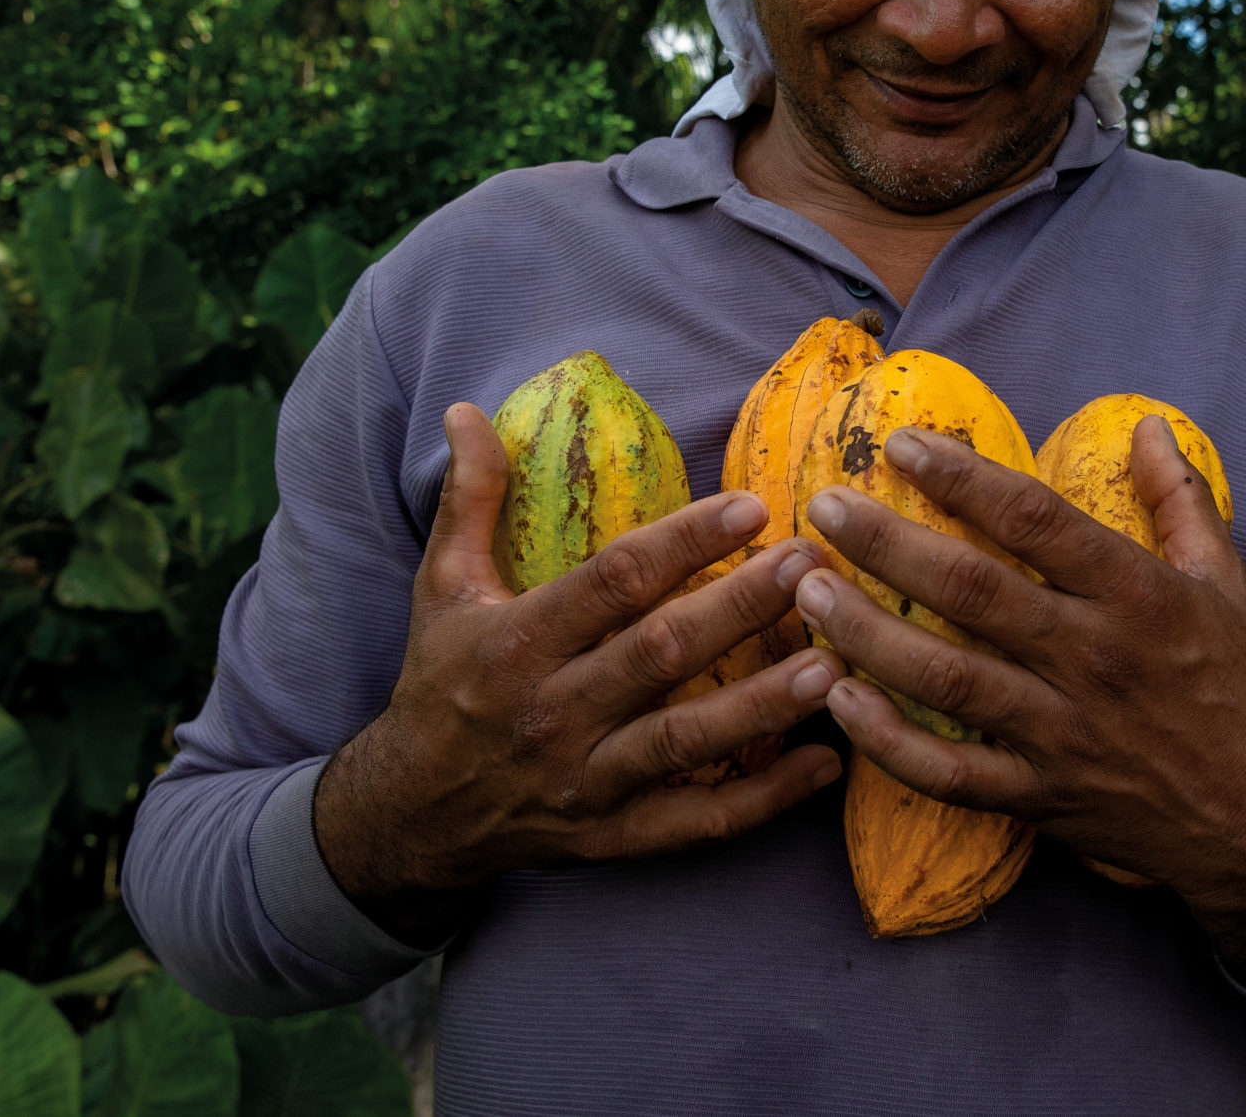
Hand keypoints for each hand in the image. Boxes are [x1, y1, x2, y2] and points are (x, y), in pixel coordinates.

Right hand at [312, 403, 846, 941]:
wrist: (411, 814)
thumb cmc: (441, 682)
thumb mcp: (441, 586)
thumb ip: (469, 498)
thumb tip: (466, 409)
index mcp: (517, 641)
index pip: (613, 582)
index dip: (684, 542)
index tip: (751, 507)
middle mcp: (552, 712)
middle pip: (661, 654)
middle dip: (742, 607)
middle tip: (813, 566)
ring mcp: (585, 780)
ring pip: (685, 741)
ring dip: (763, 704)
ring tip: (834, 665)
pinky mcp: (611, 836)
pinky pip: (695, 824)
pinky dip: (763, 800)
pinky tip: (825, 765)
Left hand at [797, 416, 1245, 992]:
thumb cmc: (1242, 691)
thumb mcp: (1227, 584)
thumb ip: (1180, 501)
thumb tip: (1146, 426)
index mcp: (1137, 597)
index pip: (1035, 521)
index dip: (962, 477)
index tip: (901, 443)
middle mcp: (1093, 660)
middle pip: (973, 592)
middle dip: (888, 545)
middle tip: (823, 507)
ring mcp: (1061, 734)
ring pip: (946, 680)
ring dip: (868, 634)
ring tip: (806, 592)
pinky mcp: (1040, 797)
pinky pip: (949, 773)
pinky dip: (888, 743)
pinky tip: (838, 701)